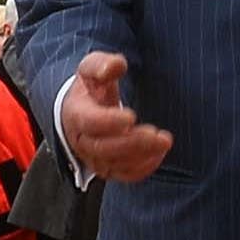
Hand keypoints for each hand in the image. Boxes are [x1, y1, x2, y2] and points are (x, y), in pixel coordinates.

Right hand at [63, 52, 174, 184]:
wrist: (81, 109)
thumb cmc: (89, 87)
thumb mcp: (90, 68)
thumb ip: (101, 65)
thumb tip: (115, 66)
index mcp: (76, 114)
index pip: (89, 123)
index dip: (109, 122)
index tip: (132, 116)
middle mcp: (81, 141)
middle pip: (104, 149)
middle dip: (132, 143)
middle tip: (157, 135)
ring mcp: (94, 157)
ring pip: (115, 165)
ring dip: (141, 156)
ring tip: (164, 142)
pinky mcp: (108, 168)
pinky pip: (124, 175)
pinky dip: (142, 169)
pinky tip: (159, 154)